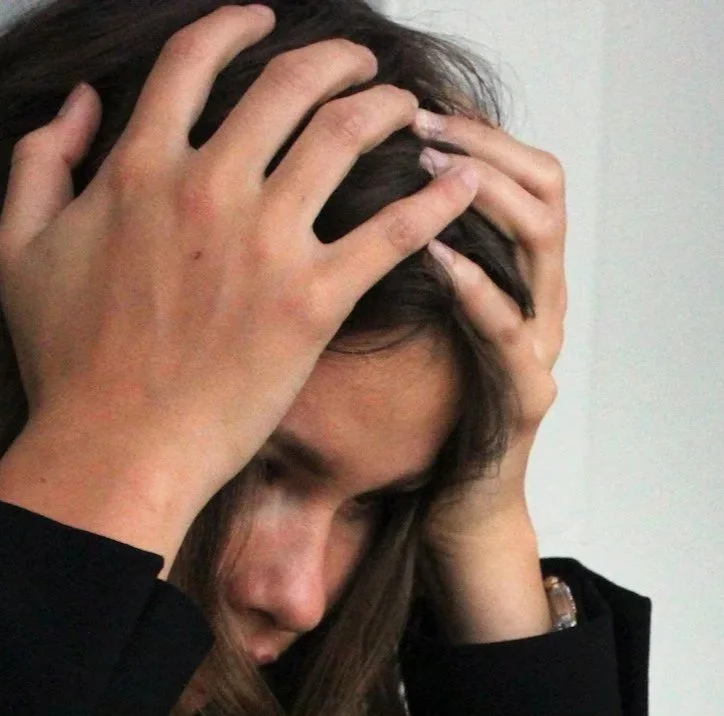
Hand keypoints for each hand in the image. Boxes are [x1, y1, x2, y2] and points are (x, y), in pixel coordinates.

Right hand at [0, 4, 478, 559]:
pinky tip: (462, 182)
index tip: (264, 21)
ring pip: (344, 137)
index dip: (234, 27)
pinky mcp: (312, 303)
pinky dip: (434, 199)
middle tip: (361, 64)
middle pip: (286, 85)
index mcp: (139, 167)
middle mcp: (208, 187)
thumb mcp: (19, 246)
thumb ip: (42, 160)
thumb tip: (80, 103)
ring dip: (386, 108)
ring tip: (409, 108)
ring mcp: (265, 243)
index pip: (195, 61)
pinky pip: (390, 233)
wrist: (117, 448)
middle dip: (334, 61)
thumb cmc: (69, 364)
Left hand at [412, 109, 566, 640]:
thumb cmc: (426, 413)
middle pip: (545, 189)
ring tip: (428, 172)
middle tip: (421, 125)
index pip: (526, 172)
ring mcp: (543, 347)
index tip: (420, 106)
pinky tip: (435, 257)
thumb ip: (407, 257)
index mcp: (521, 276)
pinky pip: (511, 329)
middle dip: (483, 147)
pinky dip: (475, 286)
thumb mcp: (415, 318)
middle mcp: (544, 301)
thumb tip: (348, 183)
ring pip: (542, 243)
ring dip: (484, 197)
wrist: (453, 508)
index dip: (481, 131)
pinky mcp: (528, 396)